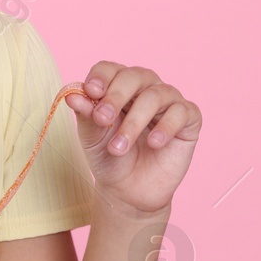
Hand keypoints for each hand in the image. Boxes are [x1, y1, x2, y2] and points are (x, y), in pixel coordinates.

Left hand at [65, 63, 201, 216]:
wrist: (129, 191)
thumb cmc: (109, 158)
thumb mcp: (92, 137)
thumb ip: (86, 115)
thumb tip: (72, 94)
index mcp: (118, 86)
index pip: (110, 69)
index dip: (101, 77)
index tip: (90, 91)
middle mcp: (145, 88)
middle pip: (134, 76)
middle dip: (115, 96)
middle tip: (102, 119)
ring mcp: (169, 101)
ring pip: (155, 95)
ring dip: (134, 121)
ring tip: (119, 147)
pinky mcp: (189, 119)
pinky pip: (181, 112)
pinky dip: (165, 126)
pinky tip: (153, 143)